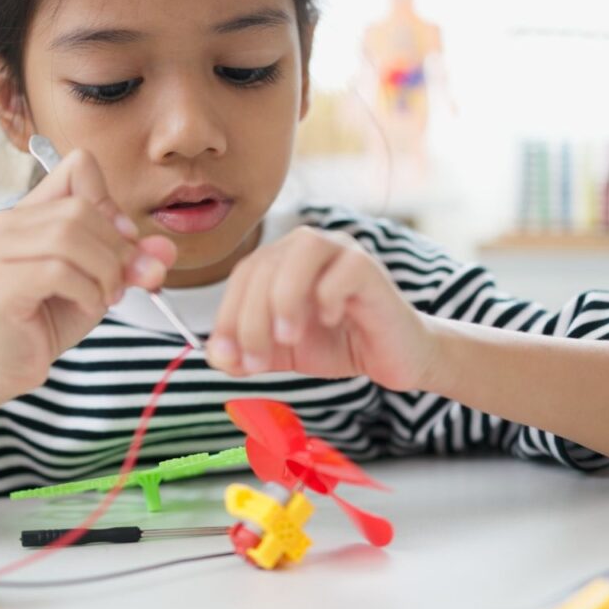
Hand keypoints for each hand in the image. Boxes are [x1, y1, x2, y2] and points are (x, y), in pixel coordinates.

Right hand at [0, 149, 175, 403]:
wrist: (9, 364)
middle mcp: (8, 222)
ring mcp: (0, 250)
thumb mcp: (101, 281)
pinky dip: (87, 291)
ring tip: (106, 297)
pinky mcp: (3, 282)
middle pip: (81, 206)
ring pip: (70, 235)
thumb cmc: (50, 316)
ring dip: (104, 270)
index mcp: (32, 210)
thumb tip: (166, 250)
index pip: (79, 167)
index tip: (122, 244)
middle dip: (117, 248)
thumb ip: (131, 260)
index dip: (111, 204)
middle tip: (123, 283)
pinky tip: (87, 306)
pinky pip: (59, 270)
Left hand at [206, 226, 429, 390]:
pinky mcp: (369, 267)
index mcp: (282, 259)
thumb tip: (215, 357)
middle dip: (251, 320)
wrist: (394, 357)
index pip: (244, 275)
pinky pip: (341, 272)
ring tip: (287, 339)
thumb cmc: (339, 345)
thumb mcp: (282, 353)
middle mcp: (308, 246)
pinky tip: (331, 321)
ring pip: (298, 258)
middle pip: (264, 268)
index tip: (223, 357)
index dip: (227, 315)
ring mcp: (341, 250)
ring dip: (283, 301)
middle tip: (254, 362)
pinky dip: (328, 298)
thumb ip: (247, 353)